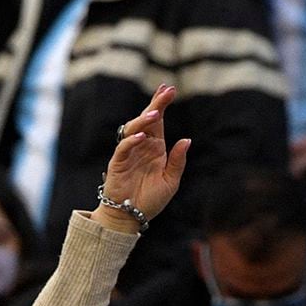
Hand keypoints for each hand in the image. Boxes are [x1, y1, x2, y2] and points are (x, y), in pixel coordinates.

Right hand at [95, 85, 190, 233]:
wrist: (132, 216)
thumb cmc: (151, 199)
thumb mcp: (171, 180)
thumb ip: (178, 161)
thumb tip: (187, 139)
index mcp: (155, 148)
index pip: (158, 122)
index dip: (162, 104)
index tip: (170, 89)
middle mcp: (141, 146)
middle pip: (146, 120)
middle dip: (156, 104)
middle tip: (165, 90)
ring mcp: (129, 153)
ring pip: (133, 130)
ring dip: (144, 120)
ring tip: (155, 113)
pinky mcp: (118, 163)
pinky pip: (123, 148)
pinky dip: (132, 141)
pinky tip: (143, 136)